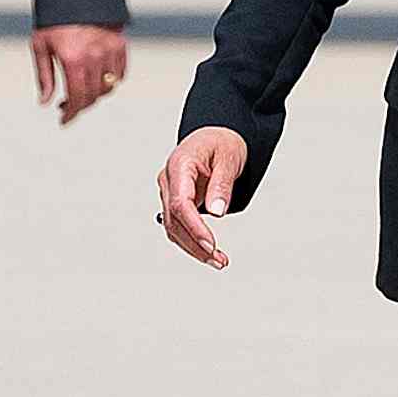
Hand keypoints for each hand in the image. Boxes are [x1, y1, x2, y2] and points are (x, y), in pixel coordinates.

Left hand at [29, 23, 126, 122]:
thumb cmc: (54, 18)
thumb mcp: (41, 46)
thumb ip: (44, 77)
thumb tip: (45, 101)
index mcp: (73, 59)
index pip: (77, 98)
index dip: (71, 113)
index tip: (64, 119)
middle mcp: (95, 57)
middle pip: (93, 96)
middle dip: (80, 106)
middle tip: (68, 106)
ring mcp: (111, 50)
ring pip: (109, 86)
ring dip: (95, 94)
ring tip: (82, 90)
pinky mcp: (120, 44)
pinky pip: (120, 73)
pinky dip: (111, 80)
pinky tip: (97, 78)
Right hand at [152, 125, 249, 265]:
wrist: (216, 136)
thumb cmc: (221, 143)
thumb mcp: (229, 158)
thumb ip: (221, 185)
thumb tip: (216, 212)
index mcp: (179, 165)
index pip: (180, 203)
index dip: (194, 227)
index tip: (210, 244)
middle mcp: (169, 180)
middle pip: (174, 219)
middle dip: (195, 243)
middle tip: (218, 259)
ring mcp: (169, 191)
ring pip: (173, 226)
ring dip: (193, 247)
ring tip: (217, 260)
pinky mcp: (175, 201)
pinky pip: (178, 225)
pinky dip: (190, 240)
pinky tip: (206, 252)